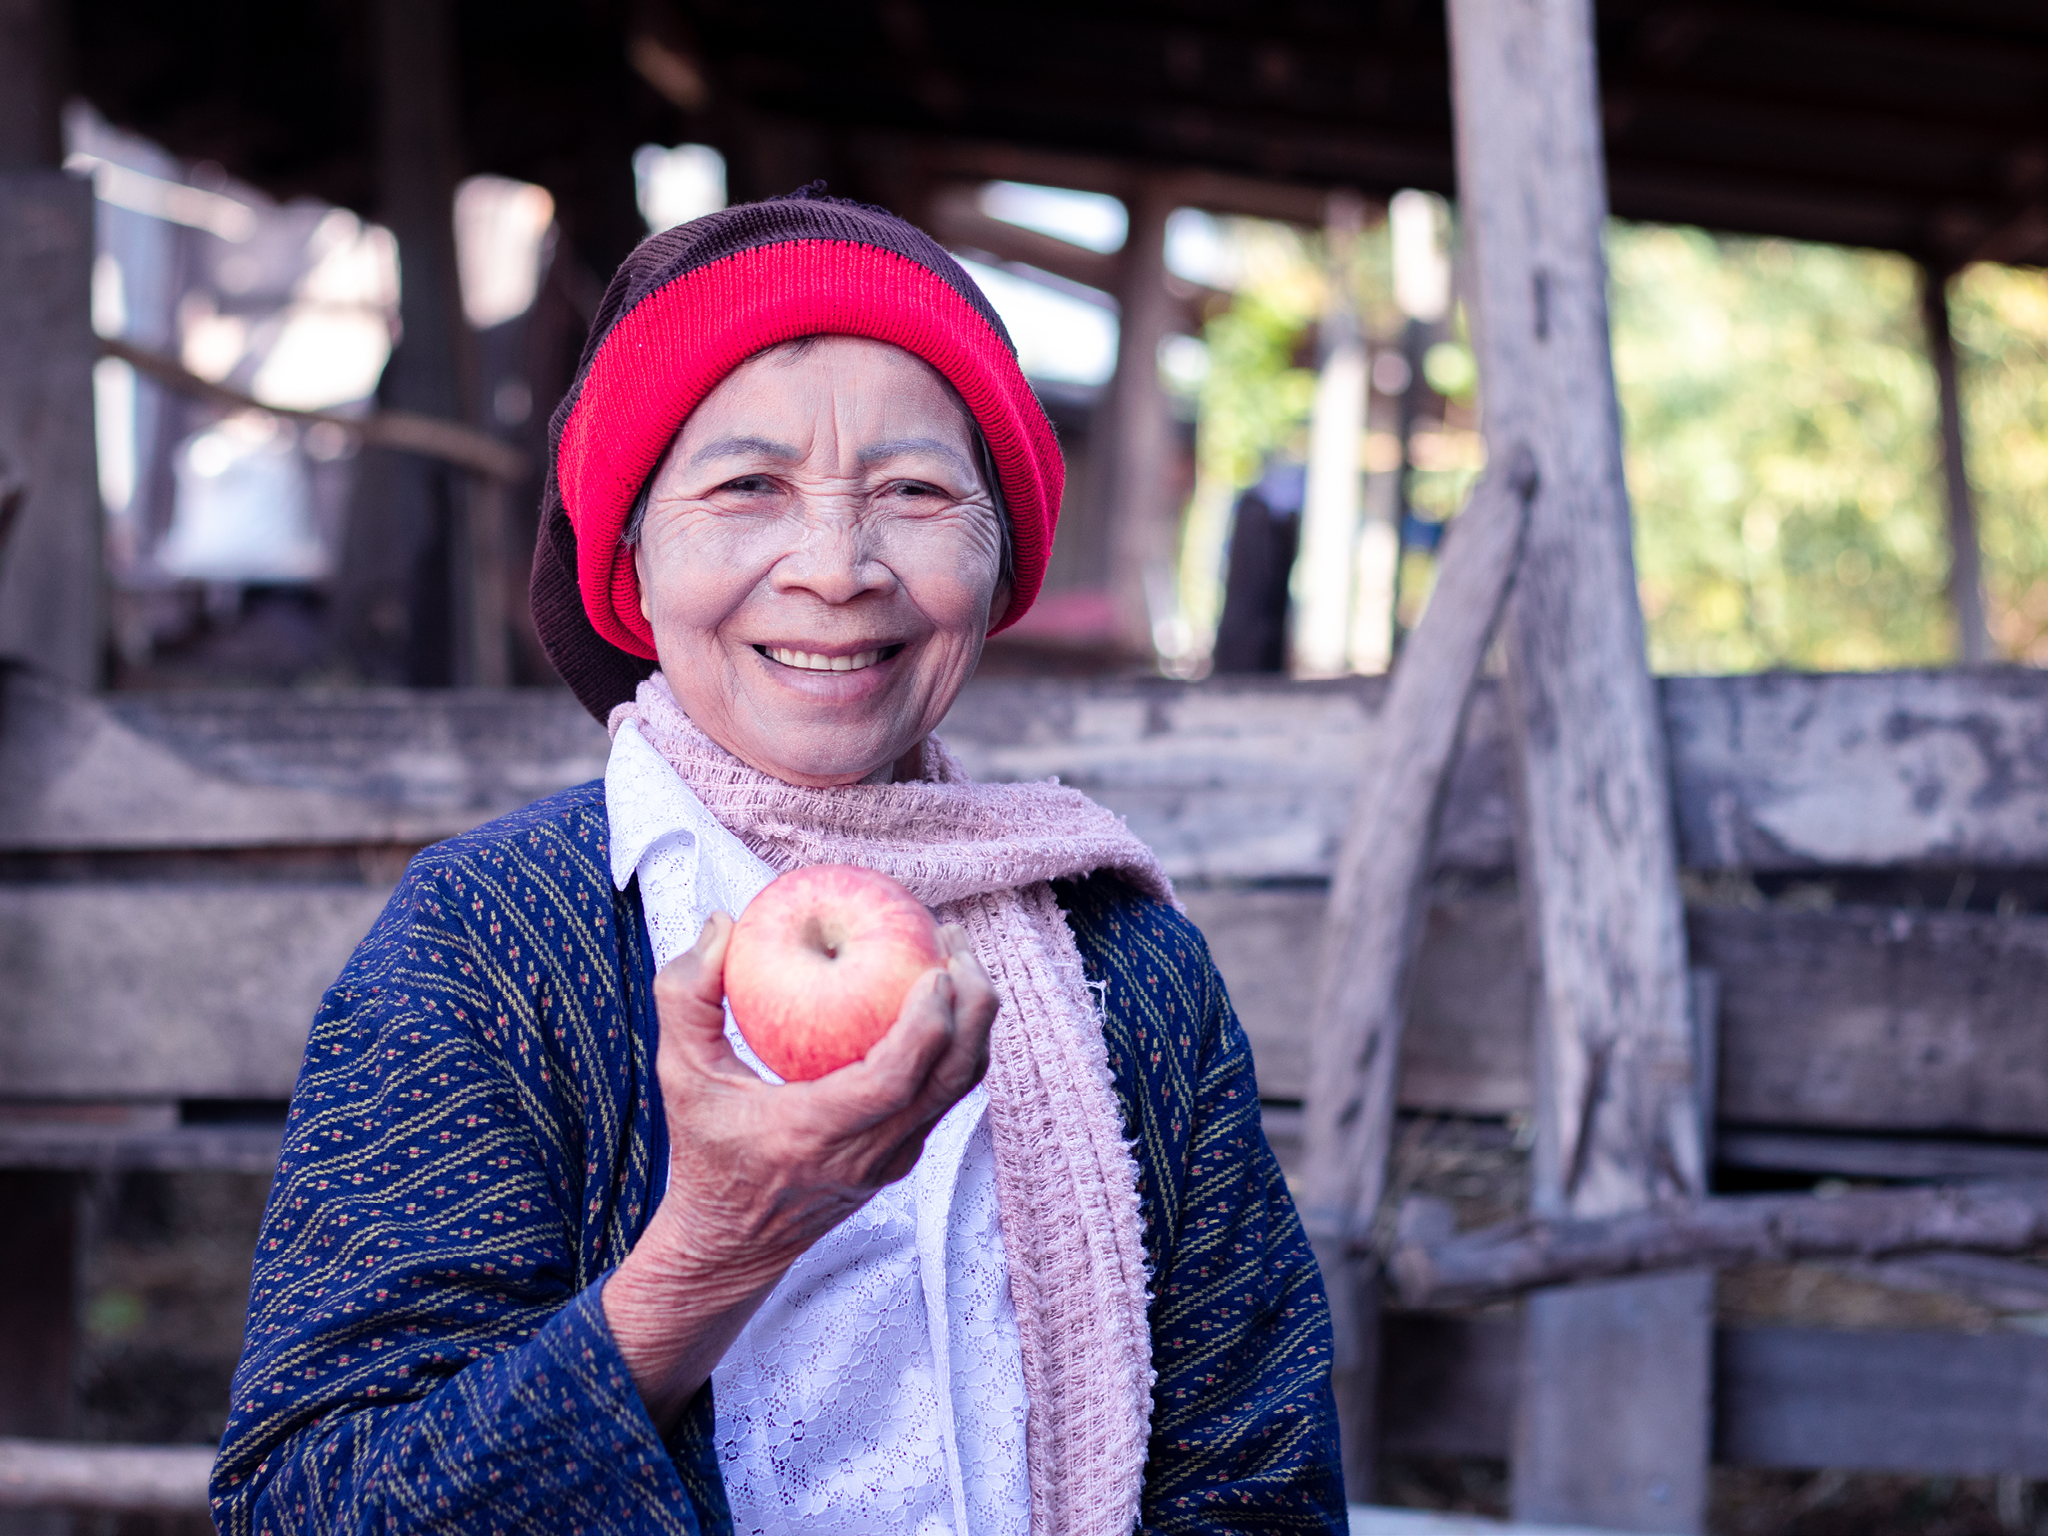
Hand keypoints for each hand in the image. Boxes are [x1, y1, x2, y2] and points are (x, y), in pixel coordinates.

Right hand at [601, 910, 995, 1429]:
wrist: (730, 1244)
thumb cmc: (704, 1151)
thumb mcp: (680, 1075)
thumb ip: (685, 997)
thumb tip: (721, 925)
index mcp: (815, 1134)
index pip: (895, 1082)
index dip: (928, 1024)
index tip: (933, 966)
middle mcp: (868, 1153)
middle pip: (951, 1078)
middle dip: (972, 1004)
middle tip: (954, 939)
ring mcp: (894, 1160)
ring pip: (960, 1086)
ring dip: (972, 1020)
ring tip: (956, 956)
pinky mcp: (903, 1158)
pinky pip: (945, 1093)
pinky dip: (955, 1041)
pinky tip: (937, 995)